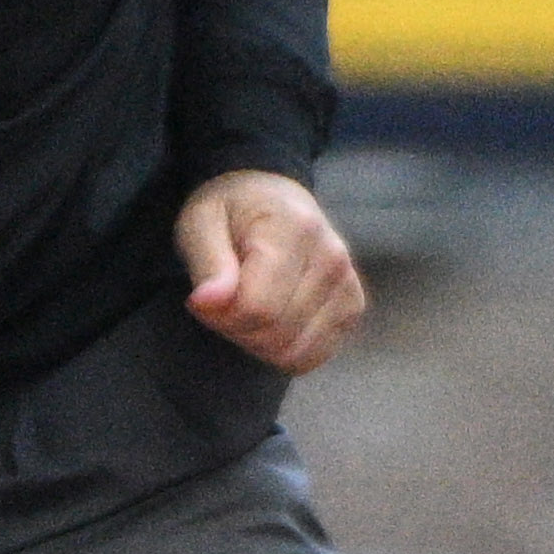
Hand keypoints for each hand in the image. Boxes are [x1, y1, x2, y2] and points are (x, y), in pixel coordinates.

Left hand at [175, 169, 363, 374]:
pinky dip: (284, 350)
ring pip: (294, 351)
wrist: (273, 198)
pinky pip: (313, 355)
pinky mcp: (352, 306)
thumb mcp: (201, 223)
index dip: (222, 317)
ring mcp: (348, 284)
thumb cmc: (232, 212)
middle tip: (224, 303)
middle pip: (277, 334)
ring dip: (259, 343)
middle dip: (238, 330)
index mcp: (296, 230)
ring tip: (247, 307)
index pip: (258, 308)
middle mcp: (333, 258)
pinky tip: (271, 321)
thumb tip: (208, 302)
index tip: (205, 299)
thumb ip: (207, 264)